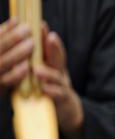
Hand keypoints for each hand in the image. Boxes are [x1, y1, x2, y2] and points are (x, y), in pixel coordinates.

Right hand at [0, 18, 33, 90]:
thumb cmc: (4, 62)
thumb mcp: (3, 48)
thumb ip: (5, 35)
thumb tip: (17, 19)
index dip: (6, 29)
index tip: (19, 20)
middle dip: (12, 38)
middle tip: (28, 30)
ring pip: (2, 63)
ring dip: (17, 53)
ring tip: (31, 44)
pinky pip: (5, 80)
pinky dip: (16, 73)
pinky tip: (27, 66)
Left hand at [33, 24, 82, 138]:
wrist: (68, 114)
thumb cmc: (52, 92)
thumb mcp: (44, 76)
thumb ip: (37, 63)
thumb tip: (21, 48)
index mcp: (53, 67)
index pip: (50, 50)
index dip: (46, 38)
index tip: (41, 24)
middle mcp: (60, 74)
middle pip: (58, 59)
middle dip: (54, 48)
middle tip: (50, 37)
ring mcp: (64, 87)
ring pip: (58, 78)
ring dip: (49, 73)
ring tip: (38, 70)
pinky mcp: (64, 102)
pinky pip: (59, 96)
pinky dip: (52, 92)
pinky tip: (45, 90)